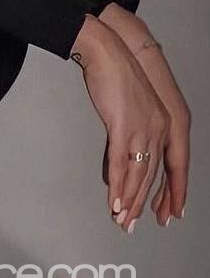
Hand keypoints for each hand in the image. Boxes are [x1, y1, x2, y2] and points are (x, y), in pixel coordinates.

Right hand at [97, 4, 189, 224]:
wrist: (107, 53)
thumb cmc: (116, 76)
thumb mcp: (129, 108)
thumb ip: (128, 135)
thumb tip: (119, 161)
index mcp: (165, 124)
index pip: (171, 167)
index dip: (171, 193)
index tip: (169, 213)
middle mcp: (159, 129)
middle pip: (152, 175)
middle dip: (142, 203)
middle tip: (132, 223)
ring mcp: (142, 129)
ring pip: (137, 174)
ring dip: (128, 200)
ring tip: (121, 219)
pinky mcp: (122, 127)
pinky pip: (120, 164)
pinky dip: (116, 185)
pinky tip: (113, 200)